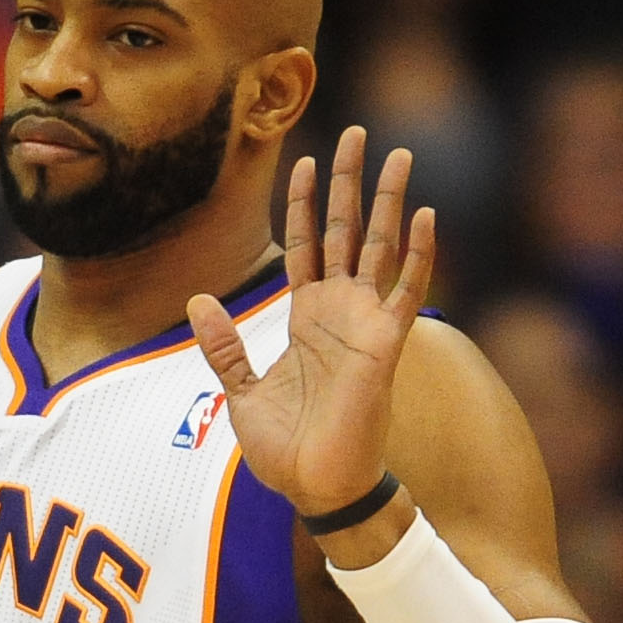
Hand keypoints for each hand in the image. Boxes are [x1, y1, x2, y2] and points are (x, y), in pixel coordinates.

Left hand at [187, 128, 433, 526]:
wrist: (315, 490)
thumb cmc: (286, 450)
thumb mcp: (241, 391)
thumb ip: (225, 346)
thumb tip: (197, 300)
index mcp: (306, 318)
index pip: (305, 244)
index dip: (304, 203)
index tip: (306, 159)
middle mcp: (339, 312)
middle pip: (345, 230)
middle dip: (350, 181)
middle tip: (360, 132)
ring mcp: (365, 325)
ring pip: (380, 247)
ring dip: (389, 200)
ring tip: (398, 153)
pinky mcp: (385, 346)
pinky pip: (407, 290)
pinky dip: (418, 253)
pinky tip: (425, 213)